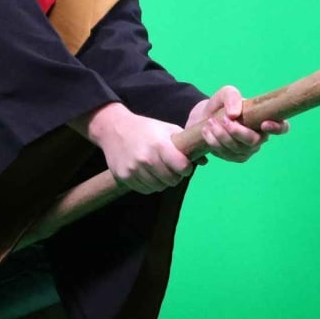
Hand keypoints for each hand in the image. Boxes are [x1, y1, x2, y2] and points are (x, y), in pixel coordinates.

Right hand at [73, 102, 194, 193]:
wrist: (114, 129)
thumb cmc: (146, 128)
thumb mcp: (167, 130)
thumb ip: (186, 145)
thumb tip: (205, 162)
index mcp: (159, 145)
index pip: (181, 167)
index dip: (186, 168)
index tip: (184, 165)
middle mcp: (146, 159)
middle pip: (171, 180)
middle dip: (175, 176)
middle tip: (172, 168)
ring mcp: (133, 170)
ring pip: (158, 187)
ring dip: (162, 181)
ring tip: (159, 170)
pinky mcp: (124, 177)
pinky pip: (145, 189)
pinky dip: (149, 185)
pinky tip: (148, 173)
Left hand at [186, 85, 288, 163]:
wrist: (205, 116)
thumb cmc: (223, 104)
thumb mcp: (226, 93)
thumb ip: (232, 97)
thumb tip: (234, 114)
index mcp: (265, 120)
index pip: (282, 127)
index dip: (277, 128)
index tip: (264, 123)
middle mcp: (260, 138)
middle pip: (254, 142)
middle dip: (237, 132)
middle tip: (223, 120)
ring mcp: (247, 150)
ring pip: (238, 149)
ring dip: (222, 136)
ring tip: (210, 123)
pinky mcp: (234, 157)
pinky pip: (226, 154)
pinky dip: (214, 143)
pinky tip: (206, 132)